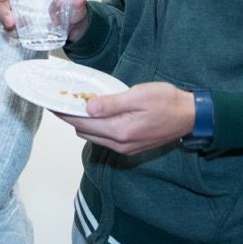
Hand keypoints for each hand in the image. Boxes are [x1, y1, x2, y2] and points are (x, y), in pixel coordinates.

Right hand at [0, 0, 89, 42]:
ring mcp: (19, 10)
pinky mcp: (19, 23)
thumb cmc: (73, 11)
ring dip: (3, 21)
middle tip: (10, 22)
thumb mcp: (76, 5)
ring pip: (1, 12)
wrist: (73, 28)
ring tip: (13, 30)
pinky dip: (9, 30)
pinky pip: (7, 25)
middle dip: (2, 10)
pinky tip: (17, 35)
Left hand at [56, 82, 195, 155]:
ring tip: (76, 105)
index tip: (52, 102)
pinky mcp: (130, 147)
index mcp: (120, 131)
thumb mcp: (138, 96)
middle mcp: (119, 144)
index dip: (65, 113)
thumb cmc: (167, 102)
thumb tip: (88, 107)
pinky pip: (105, 138)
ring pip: (93, 136)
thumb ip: (112, 103)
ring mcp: (125, 148)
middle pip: (84, 132)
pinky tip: (95, 114)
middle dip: (70, 118)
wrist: (191, 116)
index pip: (82, 123)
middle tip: (61, 100)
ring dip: (82, 123)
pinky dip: (95, 127)